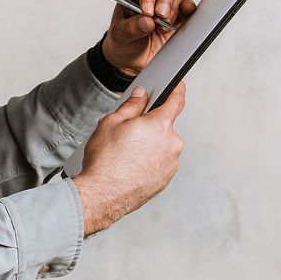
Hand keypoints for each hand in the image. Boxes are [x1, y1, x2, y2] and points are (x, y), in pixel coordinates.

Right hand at [72, 84, 185, 235]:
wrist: (103, 194)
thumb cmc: (105, 159)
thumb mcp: (112, 122)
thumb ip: (131, 105)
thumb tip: (141, 96)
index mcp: (160, 125)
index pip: (176, 100)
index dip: (177, 90)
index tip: (177, 86)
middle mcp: (171, 143)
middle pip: (164, 125)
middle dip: (149, 124)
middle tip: (128, 131)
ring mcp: (171, 163)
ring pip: (162, 145)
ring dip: (149, 144)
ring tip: (126, 152)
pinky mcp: (166, 179)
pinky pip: (160, 162)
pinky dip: (149, 160)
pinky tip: (130, 165)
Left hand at [101, 0, 195, 75]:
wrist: (132, 60)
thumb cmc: (123, 41)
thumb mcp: (119, 36)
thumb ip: (130, 28)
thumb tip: (146, 21)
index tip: (147, 11)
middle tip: (161, 16)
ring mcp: (167, 4)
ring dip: (173, 10)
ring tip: (162, 28)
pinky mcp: (180, 17)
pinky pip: (189, 8)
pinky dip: (188, 12)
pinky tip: (181, 21)